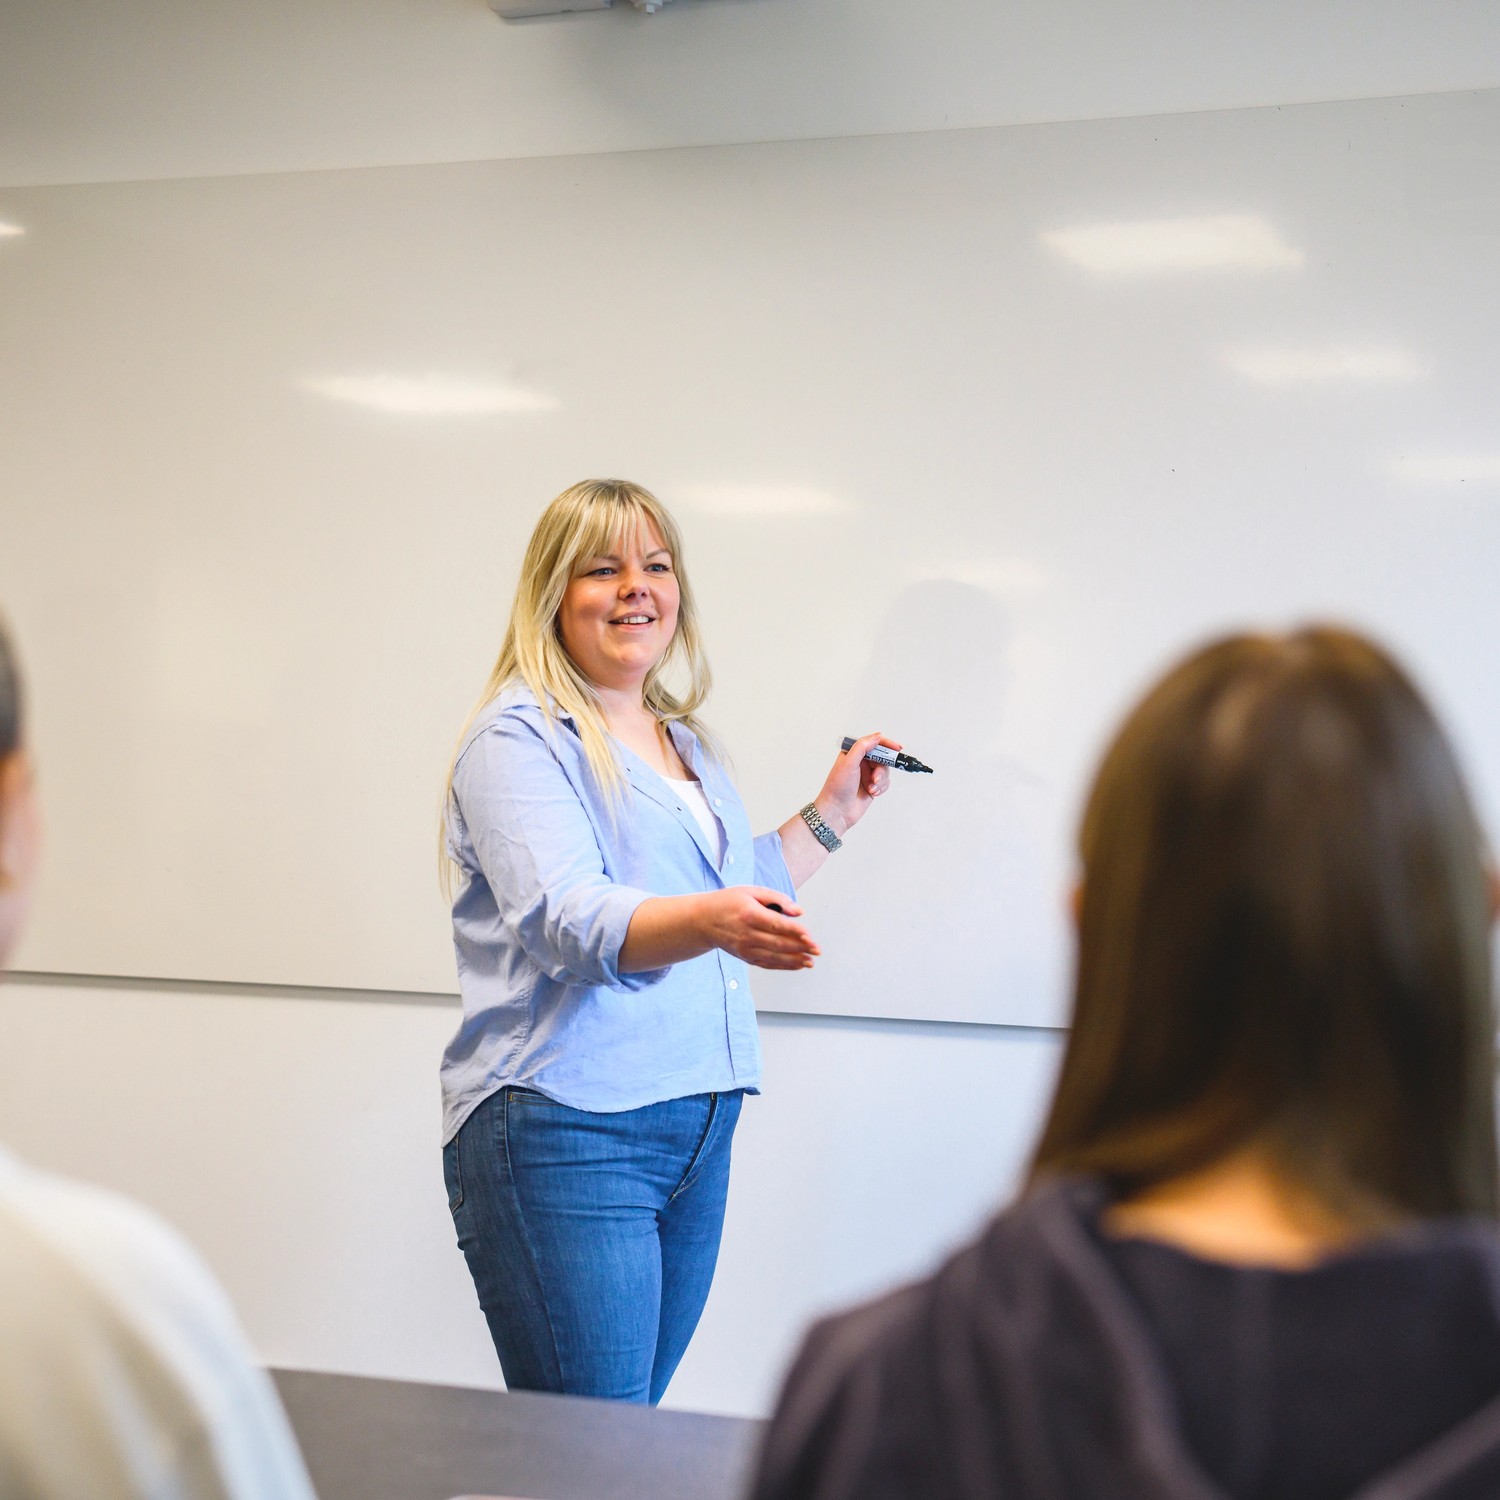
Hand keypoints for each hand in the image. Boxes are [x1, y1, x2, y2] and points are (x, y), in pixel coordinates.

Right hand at [701, 887, 818, 969]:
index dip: (795, 932)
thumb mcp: (752, 891)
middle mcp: (747, 934)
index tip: (810, 936)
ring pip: (774, 957)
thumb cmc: (729, 902)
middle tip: (817, 950)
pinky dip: (783, 966)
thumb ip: (777, 899)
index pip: (777, 925)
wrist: (703, 920)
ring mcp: (745, 948)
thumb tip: (799, 912)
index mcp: (749, 914)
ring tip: (810, 962)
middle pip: (778, 944)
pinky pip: (767, 964)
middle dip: (800, 948)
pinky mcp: (745, 956)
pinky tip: (797, 965)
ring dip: (794, 961)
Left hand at [812, 731, 899, 836]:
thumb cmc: (837, 787)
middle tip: (876, 777)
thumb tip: (876, 737)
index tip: (897, 748)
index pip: (873, 743)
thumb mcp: (848, 763)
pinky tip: (872, 792)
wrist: (837, 811)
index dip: (886, 744)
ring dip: (880, 780)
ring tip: (871, 787)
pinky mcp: (872, 786)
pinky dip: (881, 787)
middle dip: (881, 769)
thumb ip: (862, 747)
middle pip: (882, 758)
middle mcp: (861, 762)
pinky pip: (885, 783)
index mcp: (853, 753)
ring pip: (885, 771)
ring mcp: (867, 774)